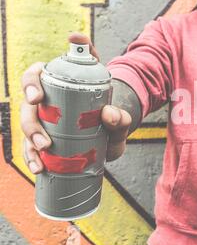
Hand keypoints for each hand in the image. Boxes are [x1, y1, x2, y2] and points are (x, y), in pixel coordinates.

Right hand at [20, 33, 130, 173]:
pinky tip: (40, 169)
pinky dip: (34, 159)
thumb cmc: (111, 110)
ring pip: (26, 130)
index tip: (37, 98)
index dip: (30, 84)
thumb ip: (119, 108)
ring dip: (29, 147)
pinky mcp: (47, 140)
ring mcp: (45, 121)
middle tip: (46, 143)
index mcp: (58, 81)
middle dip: (30, 126)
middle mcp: (46, 101)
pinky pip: (33, 148)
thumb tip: (109, 113)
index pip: (35, 75)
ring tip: (41, 163)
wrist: (114, 128)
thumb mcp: (122, 111)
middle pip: (26, 108)